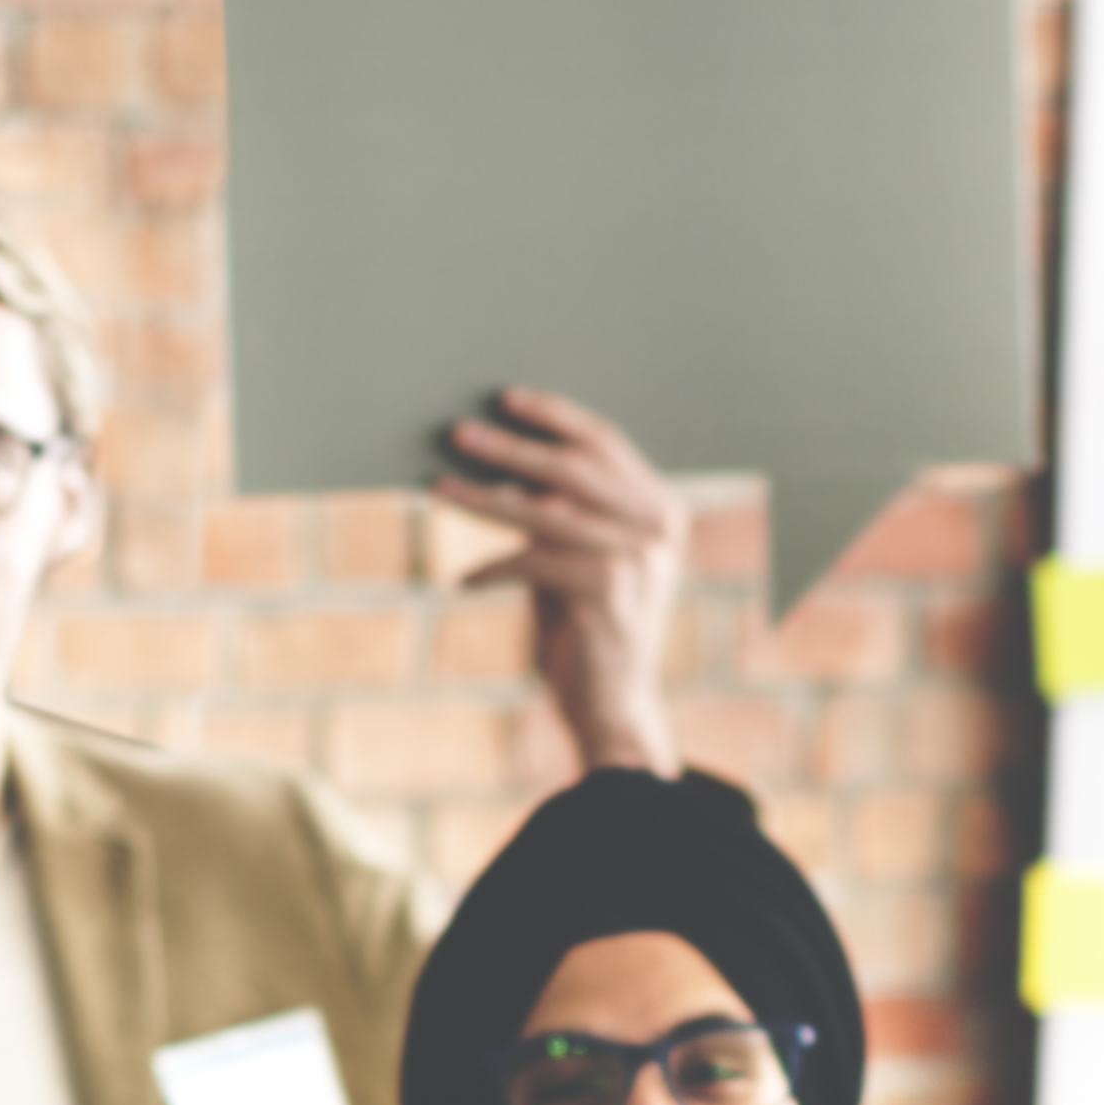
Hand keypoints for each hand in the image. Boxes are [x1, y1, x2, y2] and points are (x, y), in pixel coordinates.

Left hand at [436, 387, 685, 778]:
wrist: (612, 705)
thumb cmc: (588, 627)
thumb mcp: (579, 556)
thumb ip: (560, 512)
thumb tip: (502, 458)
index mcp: (662, 509)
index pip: (607, 442)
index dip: (555, 416)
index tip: (506, 399)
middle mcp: (659, 529)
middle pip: (576, 468)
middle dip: (513, 447)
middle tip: (460, 433)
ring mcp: (640, 561)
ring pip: (548, 513)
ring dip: (487, 499)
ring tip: (441, 487)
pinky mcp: (610, 596)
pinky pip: (534, 564)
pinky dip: (493, 570)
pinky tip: (464, 582)